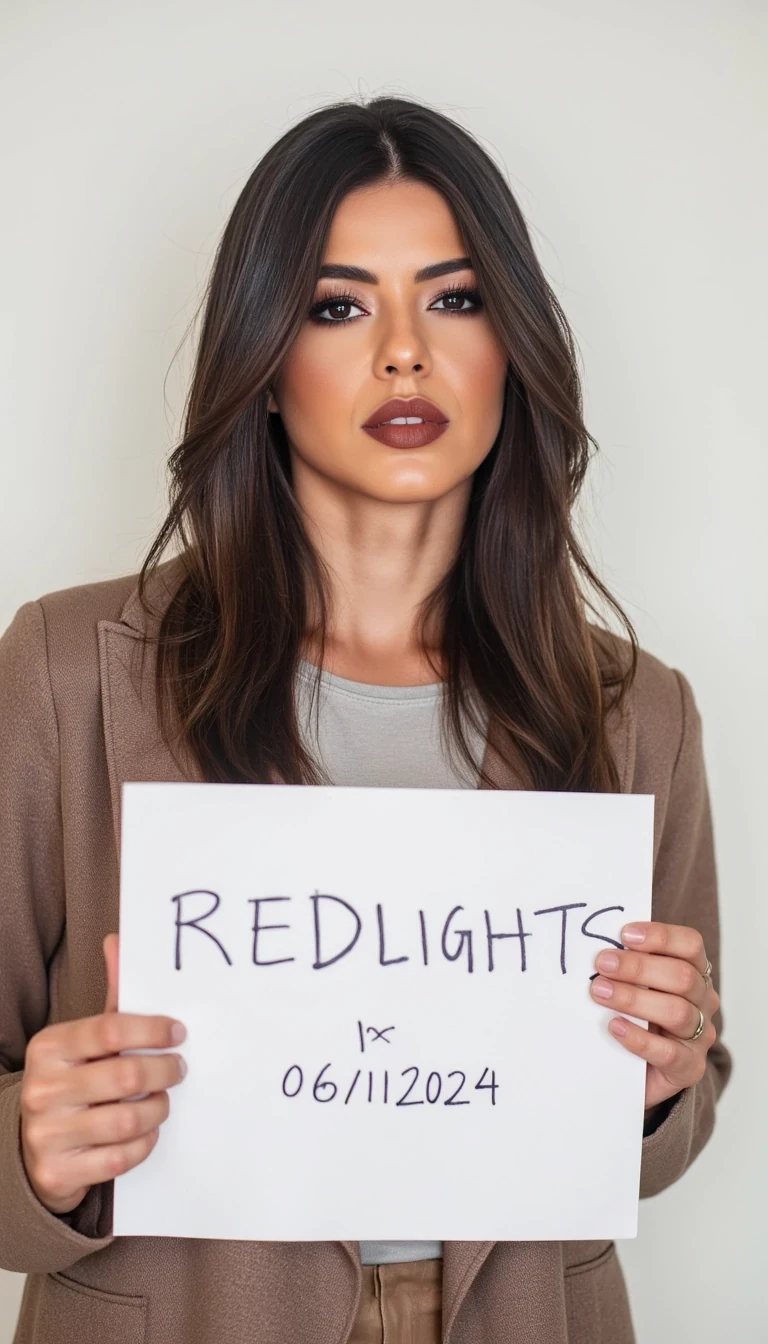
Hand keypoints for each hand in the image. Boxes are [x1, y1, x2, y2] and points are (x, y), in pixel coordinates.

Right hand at [20, 933, 186, 1215]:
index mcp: (50, 1047)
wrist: (34, 1147)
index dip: (153, 1030)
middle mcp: (43, 1089)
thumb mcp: (86, 1039)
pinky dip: (144, 1144)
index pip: (109, 1029)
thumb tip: (118, 940)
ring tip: (162, 1101)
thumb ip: (111, 997)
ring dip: (157, 1110)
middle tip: (179, 1069)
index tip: (179, 1033)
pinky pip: (121, 1157)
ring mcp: (48, 1133)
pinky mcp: (59, 1171)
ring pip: (127, 1121)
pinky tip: (145, 1132)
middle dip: (164, 1072)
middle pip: (125, 1077)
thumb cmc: (75, 1081)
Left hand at [590, 921, 718, 1115]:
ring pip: (677, 1012)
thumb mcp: (635, 985)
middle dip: (639, 967)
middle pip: (683, 976)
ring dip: (634, 999)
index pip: (690, 944)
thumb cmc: (635, 1016)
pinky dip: (639, 1038)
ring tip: (600, 992)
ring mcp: (700, 1035)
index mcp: (694, 971)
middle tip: (602, 963)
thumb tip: (594, 944)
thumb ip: (625, 965)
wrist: (640, 1072)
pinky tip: (614, 1027)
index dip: (661, 936)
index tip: (624, 934)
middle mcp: (703, 1000)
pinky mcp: (689, 1068)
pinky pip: (669, 1053)